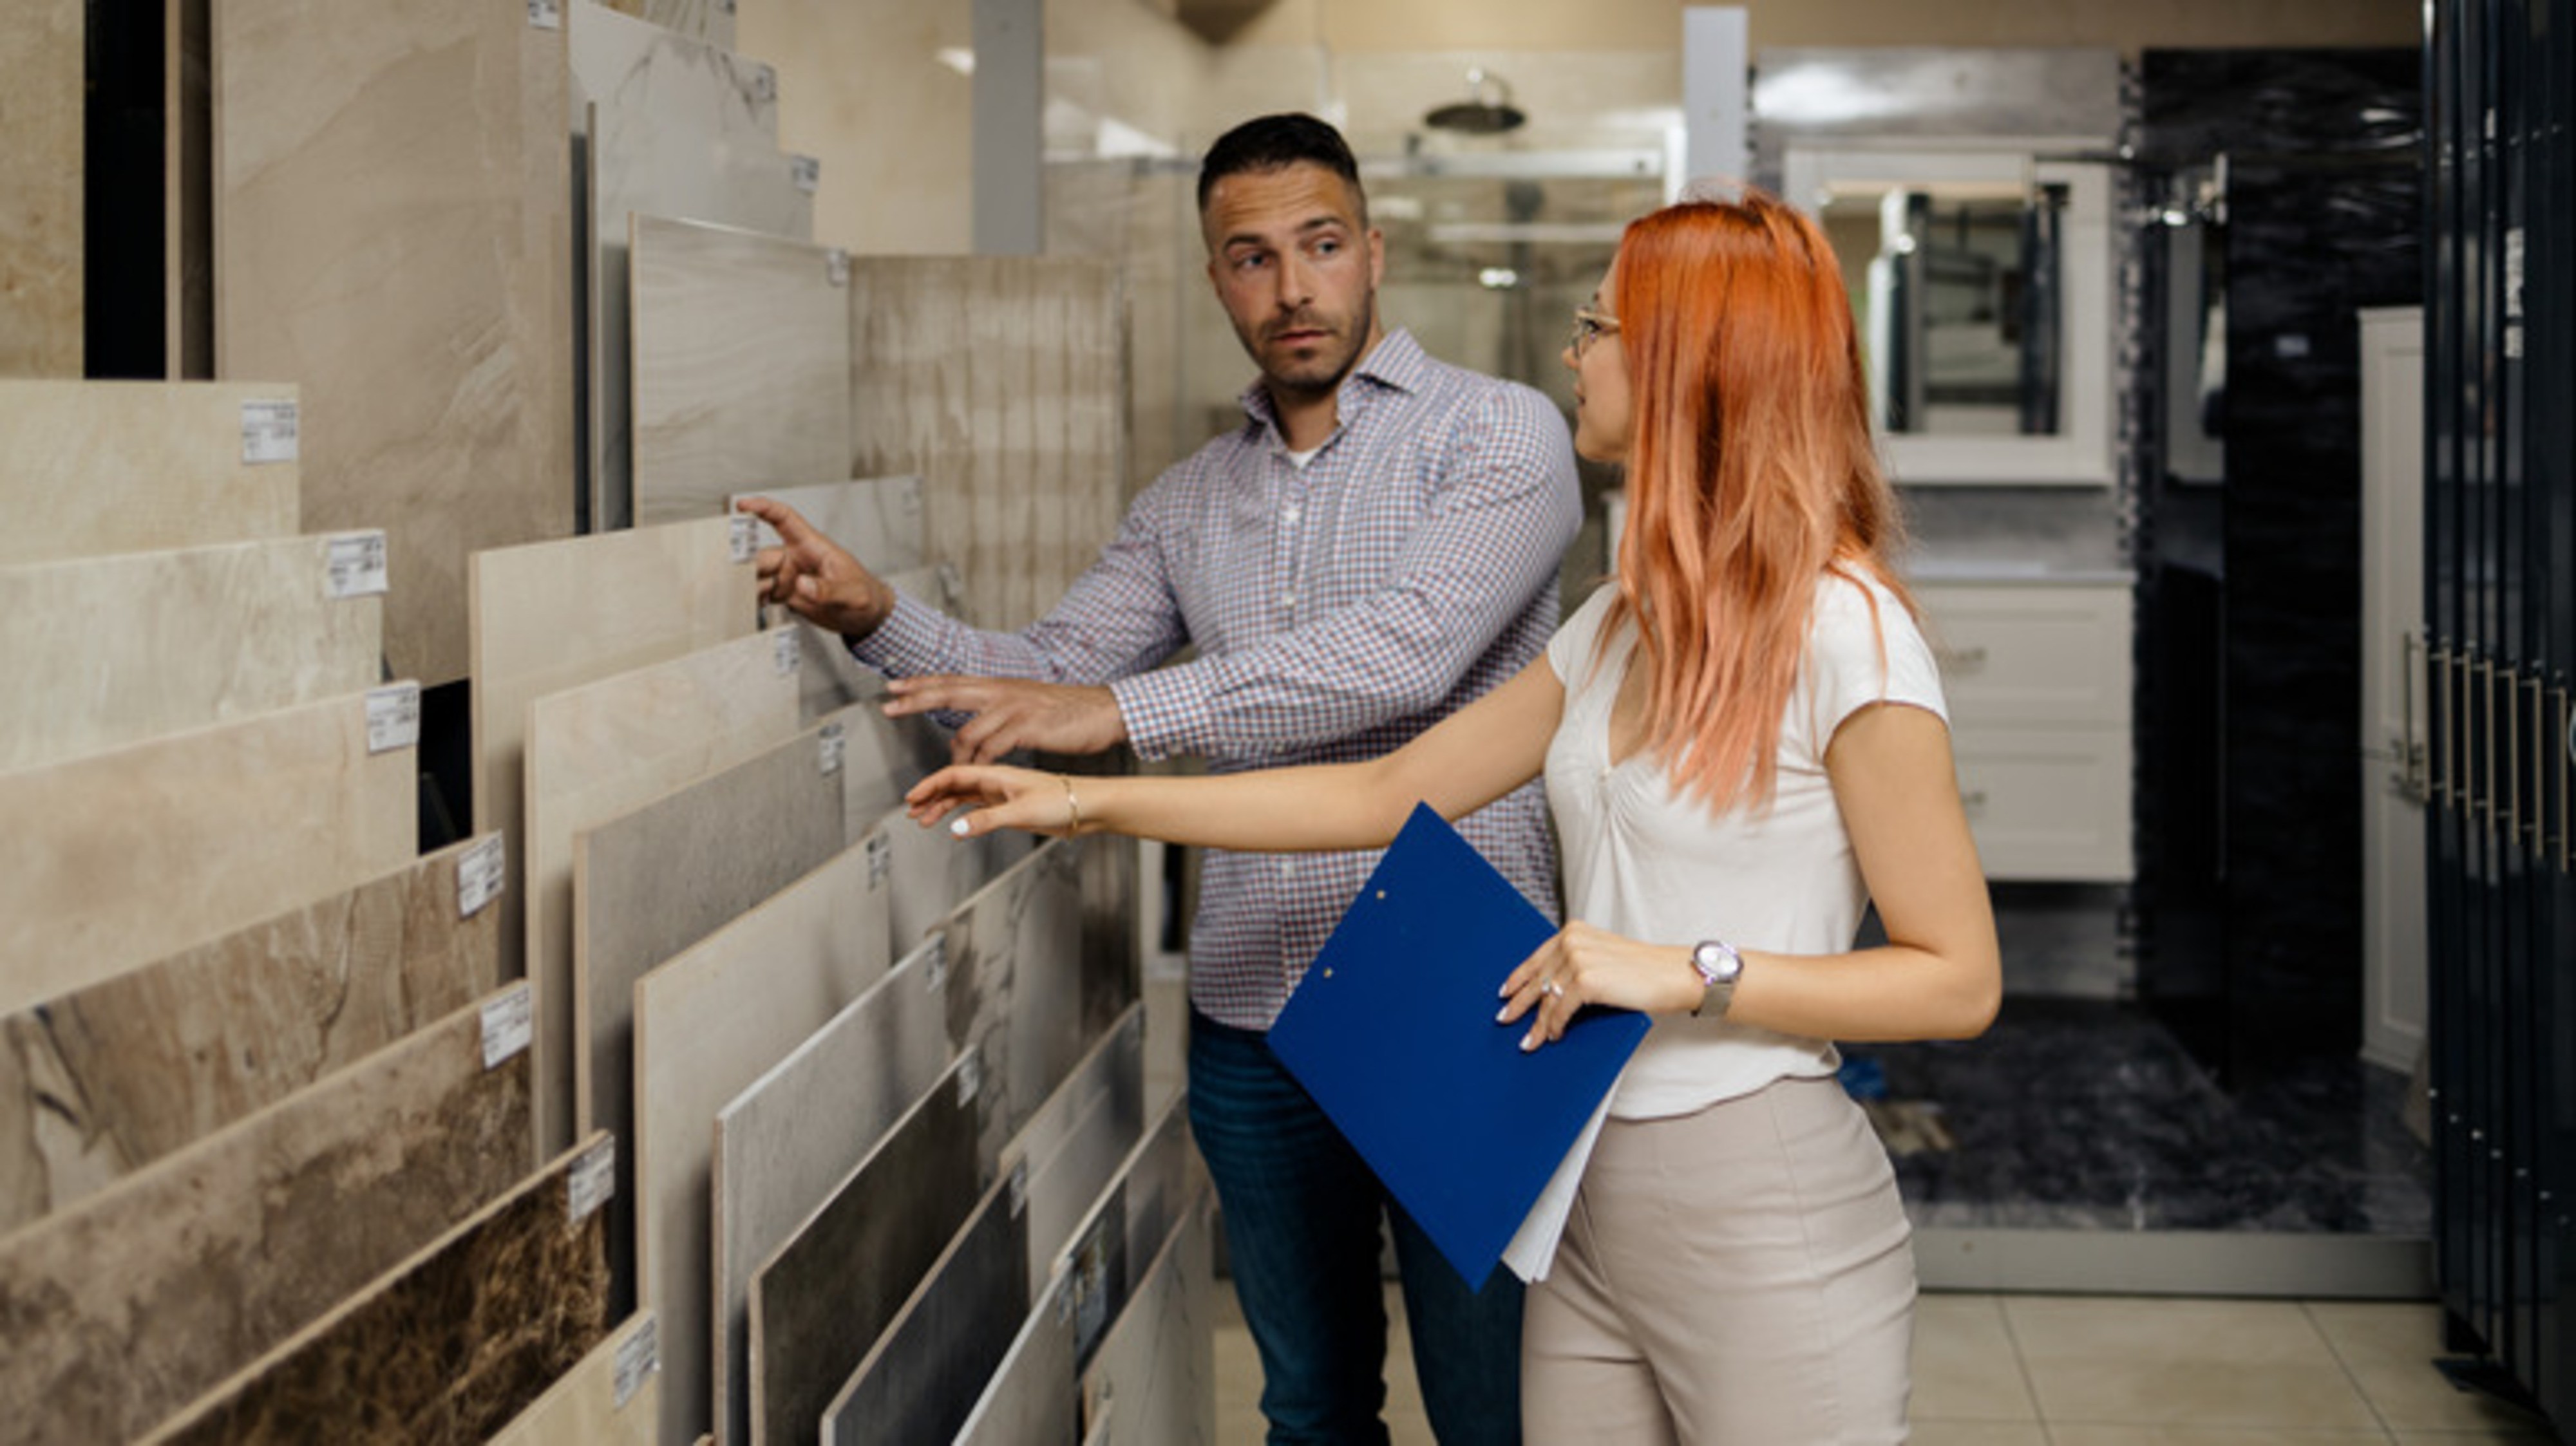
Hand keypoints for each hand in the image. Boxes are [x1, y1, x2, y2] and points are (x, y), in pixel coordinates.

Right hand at [735, 496, 896, 638]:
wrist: (867, 618)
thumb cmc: (866, 596)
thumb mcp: (853, 594)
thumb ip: (829, 590)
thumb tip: (802, 585)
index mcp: (813, 547)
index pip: (785, 519)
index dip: (763, 509)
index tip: (743, 504)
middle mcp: (797, 559)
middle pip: (763, 555)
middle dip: (747, 563)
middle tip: (735, 575)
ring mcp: (790, 577)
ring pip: (758, 576)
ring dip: (747, 585)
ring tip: (741, 597)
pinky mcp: (787, 595)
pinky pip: (763, 594)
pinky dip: (753, 600)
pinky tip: (749, 607)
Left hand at [885, 675, 1127, 762]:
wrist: (1103, 711)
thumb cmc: (1068, 711)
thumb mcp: (1026, 702)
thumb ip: (1000, 709)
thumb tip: (978, 721)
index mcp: (999, 685)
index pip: (951, 680)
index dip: (920, 683)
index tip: (893, 686)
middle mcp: (1001, 691)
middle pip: (948, 692)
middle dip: (915, 698)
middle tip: (889, 706)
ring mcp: (1013, 707)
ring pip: (967, 731)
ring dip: (954, 757)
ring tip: (949, 775)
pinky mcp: (1027, 727)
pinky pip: (992, 749)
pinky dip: (980, 764)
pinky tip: (978, 774)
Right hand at [905, 763, 1080, 837]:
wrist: (1089, 806)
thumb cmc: (1064, 799)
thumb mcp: (1022, 811)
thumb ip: (987, 820)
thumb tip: (957, 829)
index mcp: (997, 774)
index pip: (953, 775)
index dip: (930, 785)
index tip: (912, 797)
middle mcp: (997, 782)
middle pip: (954, 786)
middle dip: (930, 797)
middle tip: (911, 812)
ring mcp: (1004, 795)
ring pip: (964, 798)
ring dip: (943, 808)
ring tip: (924, 820)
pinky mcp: (1012, 808)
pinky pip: (978, 810)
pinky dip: (963, 817)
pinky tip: (956, 827)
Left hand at [1496, 920, 1704, 1051]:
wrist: (1674, 974)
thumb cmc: (1644, 970)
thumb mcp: (1603, 956)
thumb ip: (1576, 963)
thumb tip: (1549, 990)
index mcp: (1574, 932)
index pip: (1537, 957)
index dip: (1519, 977)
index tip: (1506, 991)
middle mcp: (1572, 941)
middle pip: (1537, 979)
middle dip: (1520, 1003)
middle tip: (1505, 1019)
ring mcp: (1579, 960)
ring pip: (1547, 999)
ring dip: (1538, 1023)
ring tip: (1529, 1040)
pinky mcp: (1587, 981)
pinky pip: (1561, 1010)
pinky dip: (1555, 1026)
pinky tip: (1553, 1036)